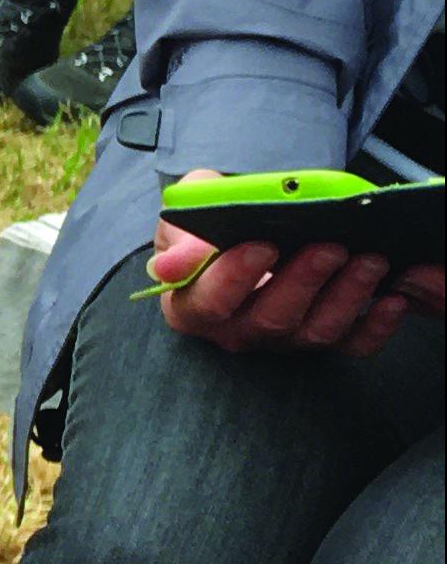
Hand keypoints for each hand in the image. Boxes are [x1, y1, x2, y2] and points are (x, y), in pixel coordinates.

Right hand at [151, 170, 438, 354]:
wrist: (240, 238)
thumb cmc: (210, 229)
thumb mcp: (185, 218)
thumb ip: (179, 236)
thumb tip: (172, 267)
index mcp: (192, 305)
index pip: (209, 302)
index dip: (235, 278)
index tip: (263, 244)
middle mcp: (235, 331)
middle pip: (270, 318)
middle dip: (304, 281)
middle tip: (331, 246)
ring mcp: (280, 340)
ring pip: (315, 331)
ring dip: (347, 296)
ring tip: (370, 260)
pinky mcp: (320, 341)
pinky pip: (351, 345)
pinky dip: (376, 326)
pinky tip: (392, 299)